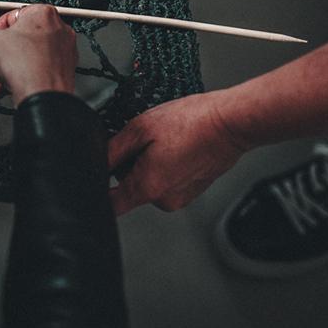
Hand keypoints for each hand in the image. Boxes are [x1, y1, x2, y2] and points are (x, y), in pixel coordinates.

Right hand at [0, 4, 77, 105]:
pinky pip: (33, 72)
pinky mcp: (60, 74)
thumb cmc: (25, 65)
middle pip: (15, 41)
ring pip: (23, 59)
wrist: (43, 96)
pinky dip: (16, 79)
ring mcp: (61, 53)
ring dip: (0, 70)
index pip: (9, 18)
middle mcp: (56, 30)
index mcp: (42, 14)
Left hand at [107, 90, 246, 214]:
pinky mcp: (191, 191)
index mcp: (147, 188)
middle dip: (127, 167)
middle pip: (129, 190)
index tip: (99, 173)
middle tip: (140, 142)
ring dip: (146, 165)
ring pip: (148, 184)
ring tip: (162, 142)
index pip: (111, 205)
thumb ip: (113, 150)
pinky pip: (166, 181)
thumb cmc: (191, 122)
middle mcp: (164, 200)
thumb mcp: (140, 128)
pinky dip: (164, 166)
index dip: (99, 189)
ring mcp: (180, 198)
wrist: (230, 123)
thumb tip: (97, 162)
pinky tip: (174, 147)